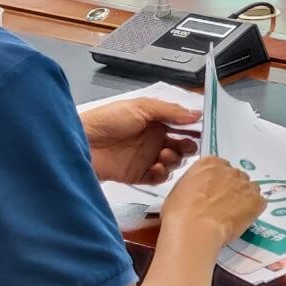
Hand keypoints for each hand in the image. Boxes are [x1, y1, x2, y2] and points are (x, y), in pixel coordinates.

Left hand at [81, 97, 202, 185]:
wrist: (82, 143)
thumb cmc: (105, 120)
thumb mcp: (141, 107)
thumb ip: (170, 111)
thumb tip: (195, 114)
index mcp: (154, 120)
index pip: (180, 125)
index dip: (192, 128)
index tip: (202, 130)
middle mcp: (152, 139)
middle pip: (180, 146)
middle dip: (187, 146)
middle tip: (188, 146)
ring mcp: (145, 157)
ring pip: (172, 162)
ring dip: (174, 159)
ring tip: (166, 155)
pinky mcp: (137, 174)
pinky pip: (158, 178)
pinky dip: (162, 174)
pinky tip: (157, 167)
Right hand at [160, 153, 263, 246]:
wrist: (193, 228)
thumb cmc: (179, 212)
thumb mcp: (180, 189)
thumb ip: (196, 184)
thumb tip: (200, 193)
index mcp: (210, 163)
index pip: (219, 167)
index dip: (217, 183)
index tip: (213, 194)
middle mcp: (230, 169)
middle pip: (235, 177)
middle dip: (231, 190)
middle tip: (221, 207)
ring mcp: (246, 184)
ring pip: (249, 189)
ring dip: (243, 200)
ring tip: (231, 217)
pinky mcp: (256, 201)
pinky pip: (258, 204)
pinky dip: (252, 212)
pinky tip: (240, 222)